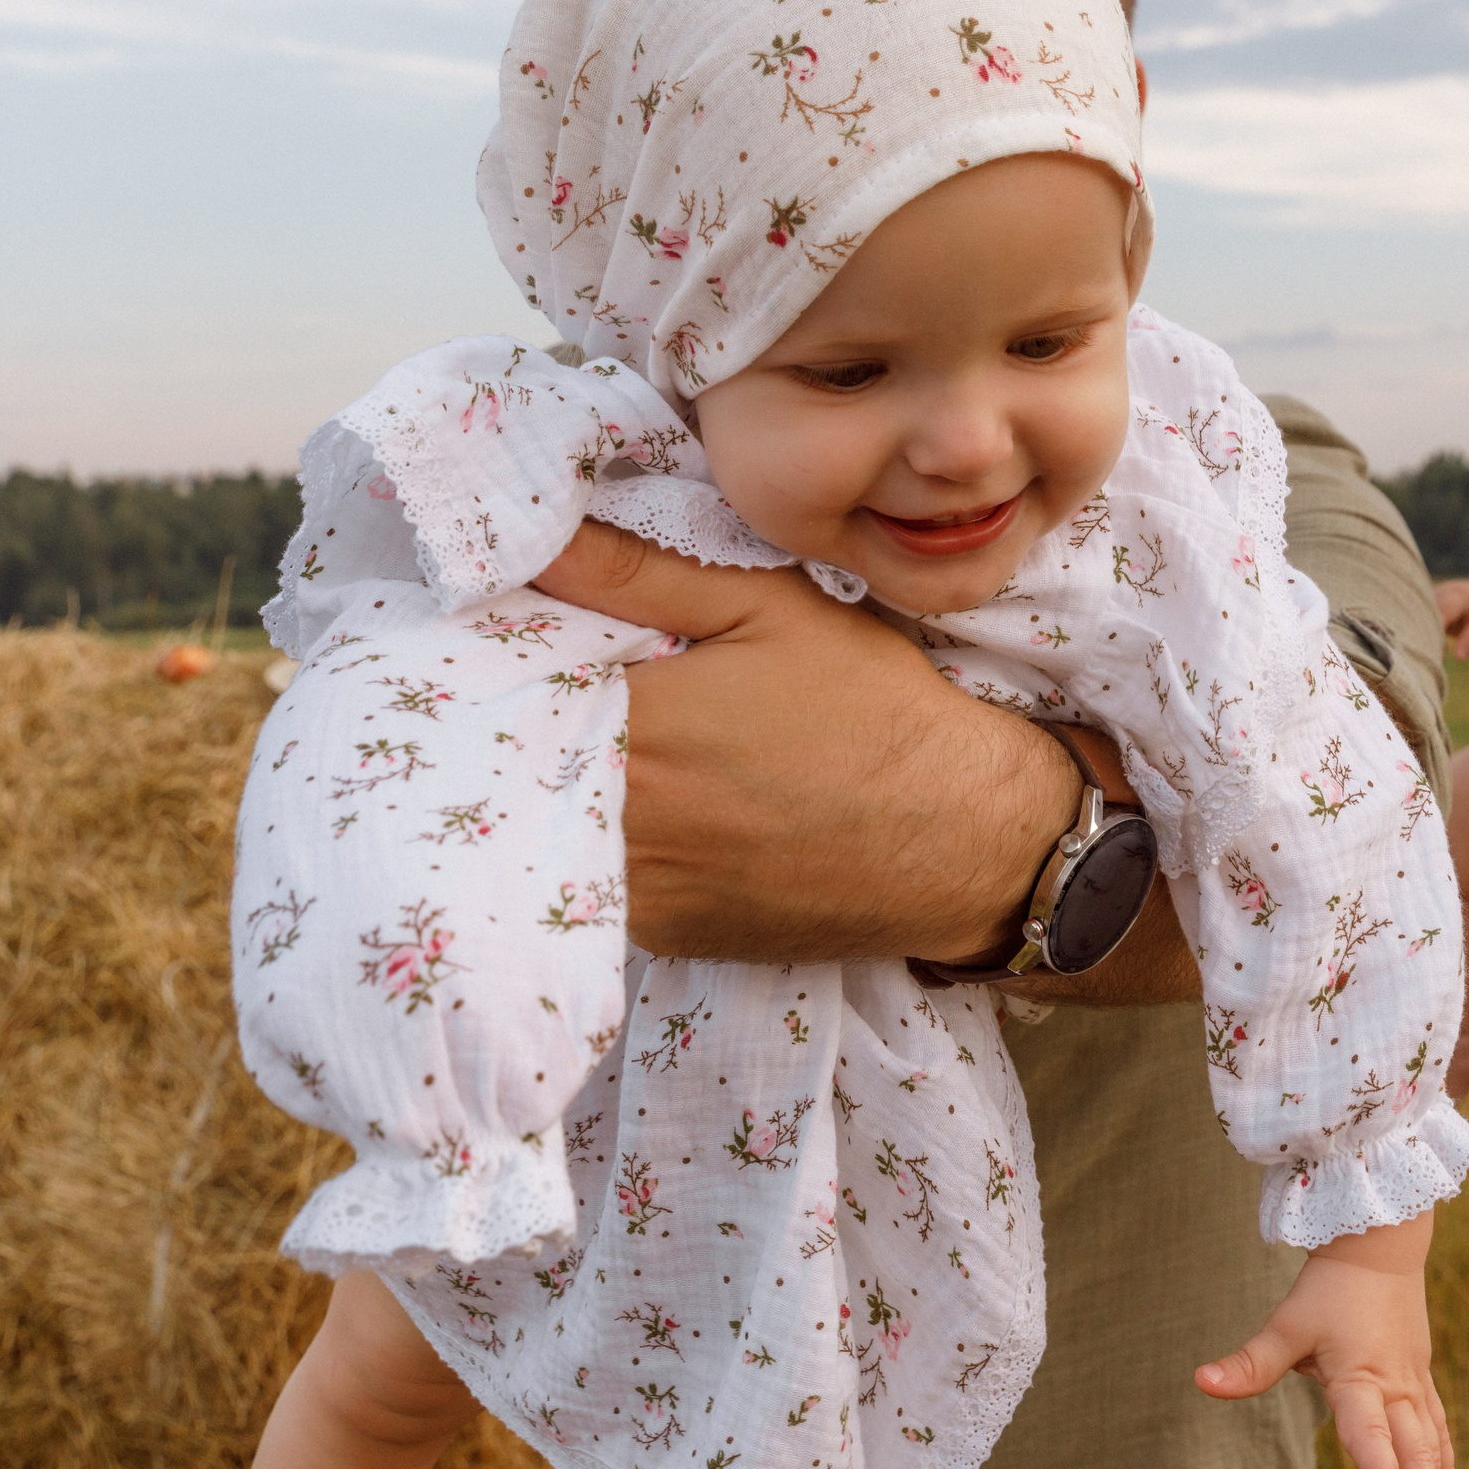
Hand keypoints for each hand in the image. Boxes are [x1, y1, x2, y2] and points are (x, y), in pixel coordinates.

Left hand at [530, 523, 1076, 964]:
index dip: (505, 659)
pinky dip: (612, 847)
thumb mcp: (771, 610)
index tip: (522, 637)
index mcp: (634, 729)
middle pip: (517, 767)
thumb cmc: (874, 713)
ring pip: (551, 833)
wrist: (963, 841)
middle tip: (570, 688)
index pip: (505, 687)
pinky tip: (664, 812)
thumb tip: (529, 532)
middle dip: (526, 725)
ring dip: (560, 792)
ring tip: (619, 749)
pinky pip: (602, 885)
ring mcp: (640, 895)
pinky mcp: (668, 937)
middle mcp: (621, 825)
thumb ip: (639, 570)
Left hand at [1195, 1212, 1452, 1468]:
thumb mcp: (1287, 1323)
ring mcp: (1413, 1383)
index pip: (1370, 1431)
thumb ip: (1251, 1362)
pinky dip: (1441, 1464)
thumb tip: (1201, 1382)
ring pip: (1432, 1447)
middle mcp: (1394, 1386)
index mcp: (1360, 1375)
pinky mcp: (1420, 1378)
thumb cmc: (1329, 1288)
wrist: (1379, 1245)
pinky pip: (1437, 1428)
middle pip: (1414, 1453)